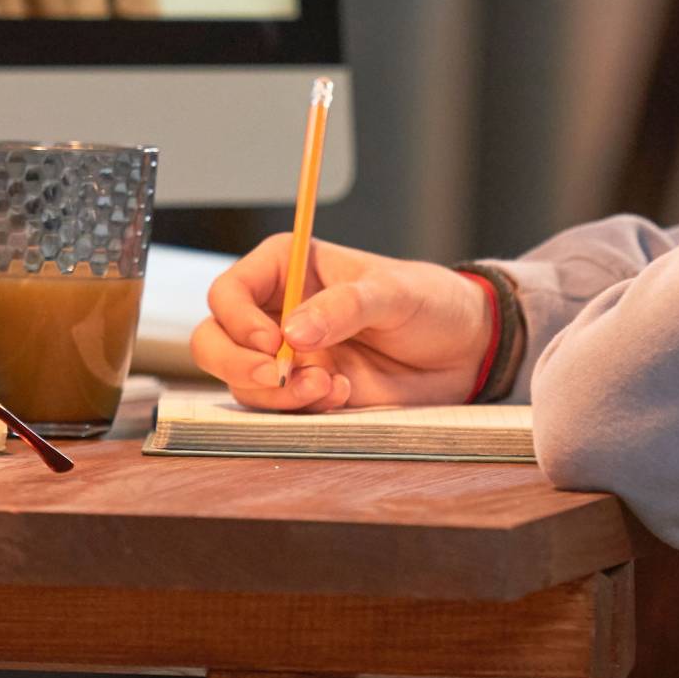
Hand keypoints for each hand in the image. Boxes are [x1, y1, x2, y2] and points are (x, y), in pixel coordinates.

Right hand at [189, 235, 493, 410]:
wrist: (463, 350)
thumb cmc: (429, 302)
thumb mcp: (394, 292)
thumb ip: (344, 306)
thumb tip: (292, 332)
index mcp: (287, 268)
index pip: (229, 291)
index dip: (237, 319)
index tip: (271, 341)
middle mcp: (276, 312)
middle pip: (215, 340)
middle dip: (236, 365)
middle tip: (275, 376)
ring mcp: (287, 356)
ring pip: (242, 381)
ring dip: (276, 393)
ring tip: (330, 388)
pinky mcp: (306, 391)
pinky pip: (277, 408)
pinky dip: (300, 409)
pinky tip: (342, 395)